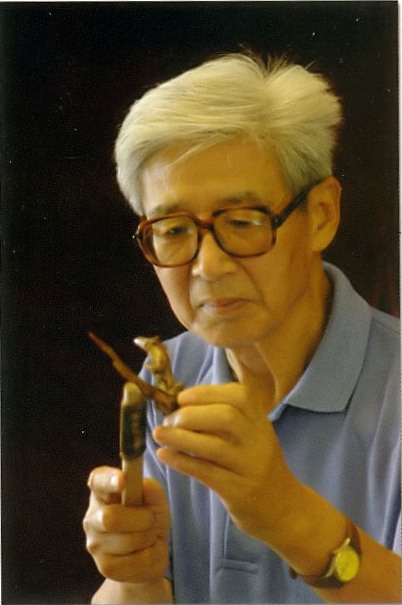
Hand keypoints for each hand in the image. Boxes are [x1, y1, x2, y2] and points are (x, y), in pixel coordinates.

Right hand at [83, 467, 169, 583]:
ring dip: (149, 536)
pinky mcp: (106, 567)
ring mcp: (96, 544)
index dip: (109, 480)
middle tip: (151, 518)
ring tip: (149, 535)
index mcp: (102, 492)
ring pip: (130, 540)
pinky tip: (145, 551)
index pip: (98, 481)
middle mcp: (92, 517)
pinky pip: (138, 560)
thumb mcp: (155, 500)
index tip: (123, 480)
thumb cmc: (148, 517)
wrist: (149, 551)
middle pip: (111, 517)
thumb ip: (152, 490)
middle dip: (141, 518)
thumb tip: (145, 486)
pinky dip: (152, 554)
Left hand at [153, 381, 299, 544]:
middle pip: (226, 417)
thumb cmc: (258, 466)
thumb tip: (182, 405)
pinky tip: (164, 454)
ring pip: (214, 447)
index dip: (207, 392)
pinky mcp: (239, 492)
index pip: (239, 395)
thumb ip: (226, 420)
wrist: (285, 510)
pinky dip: (181, 461)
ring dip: (180, 438)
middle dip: (191, 414)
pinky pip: (206, 473)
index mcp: (261, 422)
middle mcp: (259, 441)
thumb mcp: (252, 437)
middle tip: (170, 420)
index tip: (182, 397)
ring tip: (159, 434)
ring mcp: (251, 467)